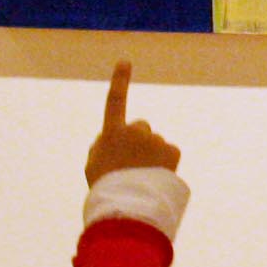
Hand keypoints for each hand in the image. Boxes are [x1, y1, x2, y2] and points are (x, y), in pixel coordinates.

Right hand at [85, 61, 179, 182]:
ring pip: (155, 144)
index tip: (125, 62)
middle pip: (141, 128)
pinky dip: (166, 164)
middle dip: (139, 141)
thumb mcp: (94, 165)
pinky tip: (157, 177)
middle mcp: (135, 130)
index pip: (115, 101)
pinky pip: (169, 154)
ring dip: (152, 156)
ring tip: (143, 177)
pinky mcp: (171, 151)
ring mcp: (154, 139)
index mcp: (112, 133)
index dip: (120, 80)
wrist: (128, 204)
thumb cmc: (106, 188)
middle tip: (132, 165)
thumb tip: (115, 141)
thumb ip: (104, 146)